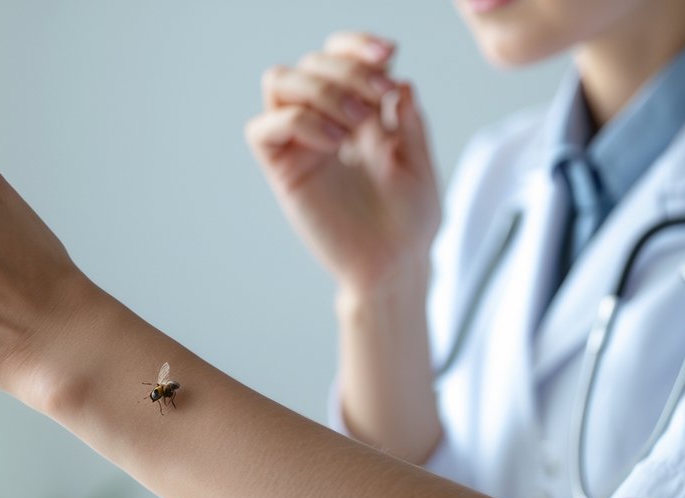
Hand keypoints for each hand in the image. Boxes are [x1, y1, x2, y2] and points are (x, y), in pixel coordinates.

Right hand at [246, 32, 440, 295]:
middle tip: (378, 102)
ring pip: (279, 81)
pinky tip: (335, 143)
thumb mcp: (419, 158)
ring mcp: (300, 145)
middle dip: (346, 69)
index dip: (355, 44)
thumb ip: (408, 117)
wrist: (396, 266)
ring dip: (321, 90)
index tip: (388, 55)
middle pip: (308, 61)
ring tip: (358, 124)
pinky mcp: (284, 172)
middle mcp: (323, 123)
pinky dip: (298, 122)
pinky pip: (264, 129)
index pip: (337, 55)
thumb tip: (398, 80)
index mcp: (356, 113)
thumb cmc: (410, 222)